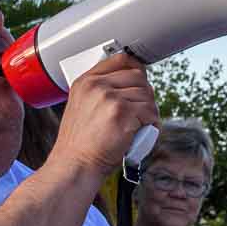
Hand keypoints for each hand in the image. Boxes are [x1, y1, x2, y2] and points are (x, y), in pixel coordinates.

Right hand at [49, 52, 158, 174]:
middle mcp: (96, 86)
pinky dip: (151, 124)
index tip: (140, 81)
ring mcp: (109, 97)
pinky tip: (142, 132)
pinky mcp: (123, 112)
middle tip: (141, 112)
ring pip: (146, 95)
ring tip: (140, 125)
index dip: (136, 69)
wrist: (75, 165)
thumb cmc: (81, 144)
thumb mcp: (82, 108)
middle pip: (138, 76)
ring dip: (149, 112)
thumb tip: (129, 84)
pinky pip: (150, 112)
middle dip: (144, 95)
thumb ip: (100, 92)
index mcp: (85, 82)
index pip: (120, 60)